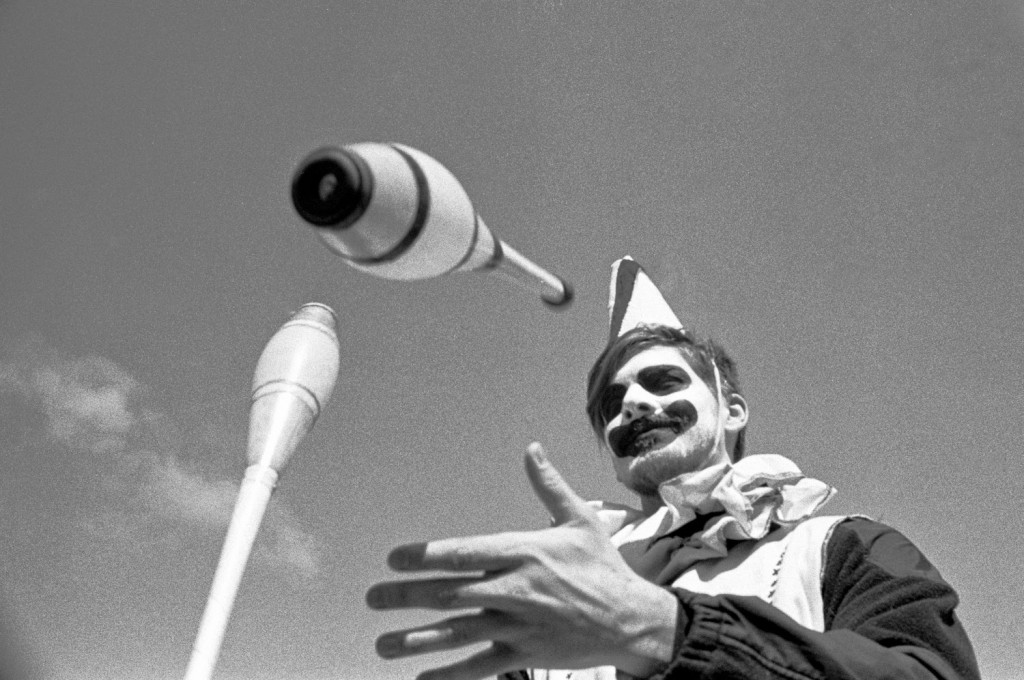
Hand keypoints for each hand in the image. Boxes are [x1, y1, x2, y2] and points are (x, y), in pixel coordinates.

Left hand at [366, 443, 677, 679]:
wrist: (633, 620)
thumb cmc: (603, 566)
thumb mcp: (580, 520)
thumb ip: (548, 486)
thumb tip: (532, 448)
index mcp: (524, 552)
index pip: (465, 553)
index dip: (425, 556)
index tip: (394, 559)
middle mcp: (515, 589)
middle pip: (450, 594)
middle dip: (407, 597)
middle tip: (372, 598)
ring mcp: (518, 626)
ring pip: (458, 634)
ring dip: (417, 640)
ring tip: (382, 645)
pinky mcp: (526, 655)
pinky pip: (481, 667)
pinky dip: (451, 674)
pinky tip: (422, 678)